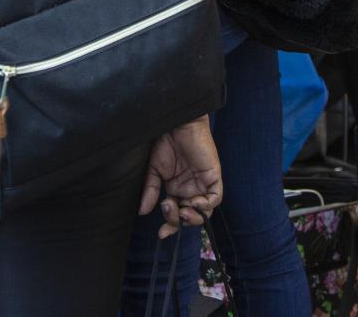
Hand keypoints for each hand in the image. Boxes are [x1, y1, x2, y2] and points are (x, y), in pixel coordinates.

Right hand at [140, 116, 222, 238]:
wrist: (176, 122)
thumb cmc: (164, 141)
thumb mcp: (153, 169)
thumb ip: (151, 190)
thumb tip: (142, 211)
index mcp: (176, 189)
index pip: (176, 214)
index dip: (170, 226)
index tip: (160, 234)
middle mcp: (190, 189)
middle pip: (190, 216)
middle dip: (179, 220)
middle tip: (168, 211)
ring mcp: (203, 184)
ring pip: (204, 212)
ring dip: (193, 217)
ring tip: (182, 212)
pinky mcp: (213, 177)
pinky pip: (215, 198)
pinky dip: (206, 205)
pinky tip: (195, 202)